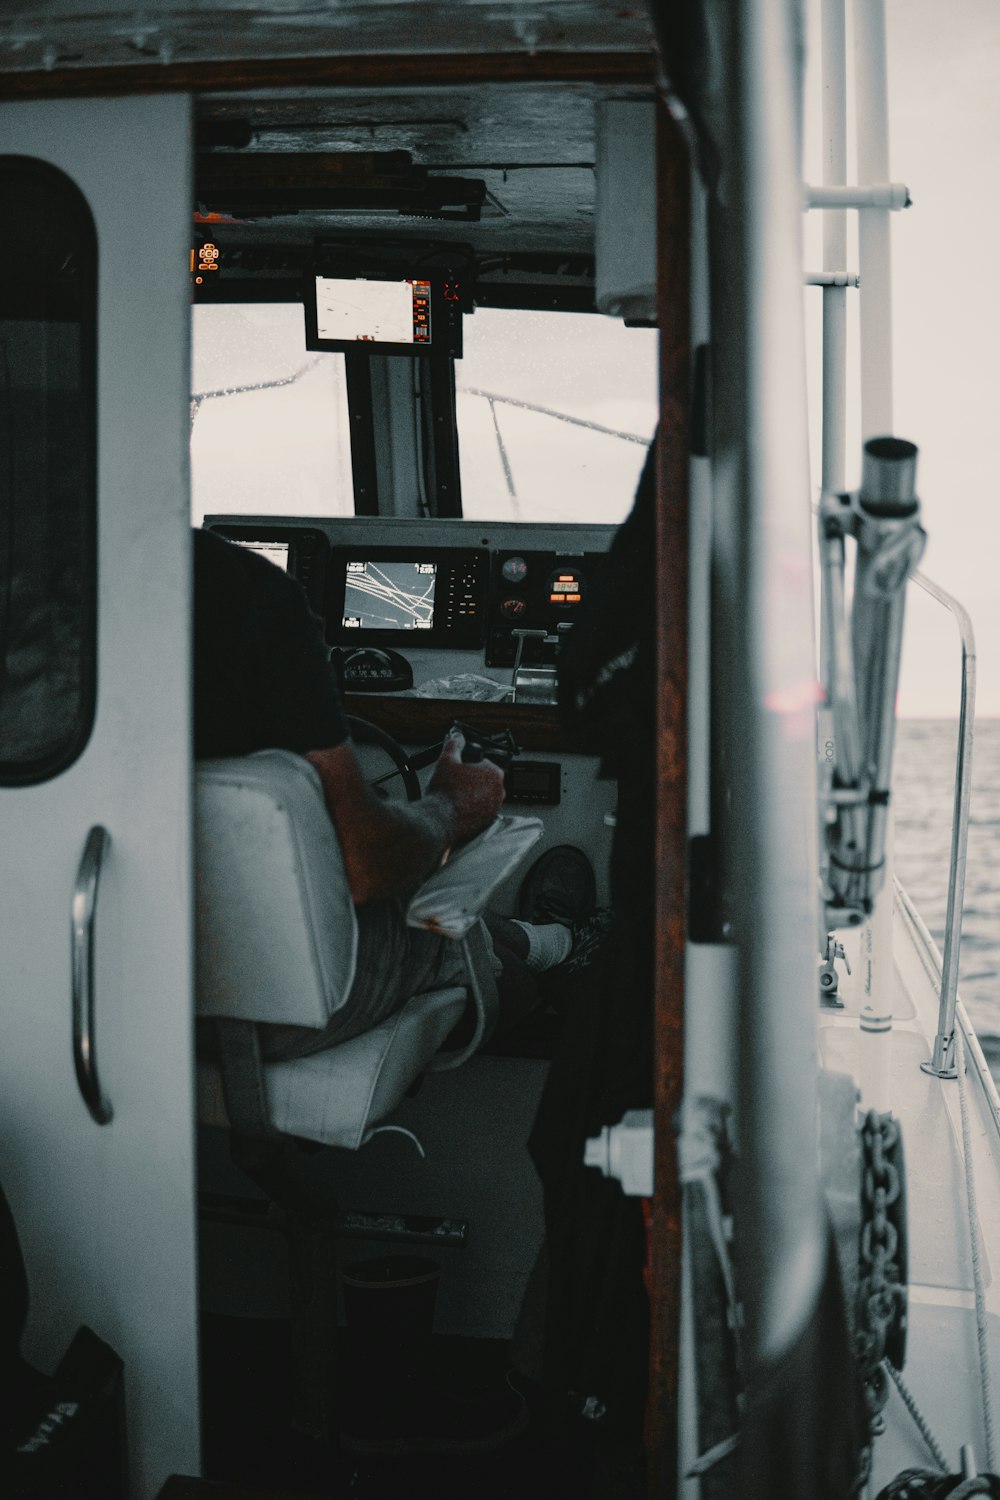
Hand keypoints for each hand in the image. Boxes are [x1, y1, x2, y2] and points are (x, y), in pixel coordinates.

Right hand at [426, 731, 504, 845]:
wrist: (439, 820)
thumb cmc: (445, 792)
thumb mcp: (446, 760)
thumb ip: (454, 744)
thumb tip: (457, 736)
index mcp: (495, 772)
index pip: (485, 762)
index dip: (470, 764)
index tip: (461, 768)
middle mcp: (499, 791)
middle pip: (485, 779)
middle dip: (472, 779)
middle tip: (456, 781)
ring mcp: (495, 807)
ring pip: (483, 795)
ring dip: (472, 793)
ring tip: (455, 794)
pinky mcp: (488, 821)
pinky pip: (481, 809)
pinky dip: (472, 807)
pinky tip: (458, 806)